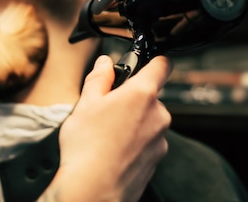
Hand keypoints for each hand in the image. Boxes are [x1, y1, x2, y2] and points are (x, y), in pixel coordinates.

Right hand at [42, 55, 171, 201]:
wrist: (93, 190)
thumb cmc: (87, 147)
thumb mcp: (85, 103)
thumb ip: (99, 78)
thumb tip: (105, 63)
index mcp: (142, 94)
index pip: (162, 66)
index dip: (155, 60)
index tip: (147, 61)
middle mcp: (158, 115)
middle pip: (150, 96)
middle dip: (132, 98)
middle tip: (107, 107)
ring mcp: (160, 140)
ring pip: (148, 121)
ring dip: (133, 122)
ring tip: (107, 133)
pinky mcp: (156, 160)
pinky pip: (148, 142)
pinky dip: (134, 142)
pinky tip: (113, 149)